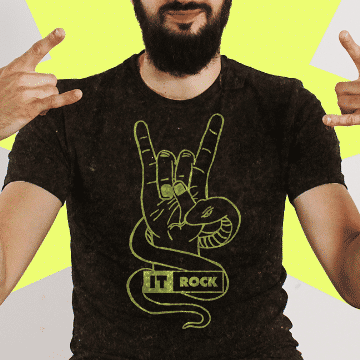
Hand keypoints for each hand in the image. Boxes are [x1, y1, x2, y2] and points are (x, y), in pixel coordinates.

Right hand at [0, 28, 81, 146]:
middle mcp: (21, 77)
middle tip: (26, 100)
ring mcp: (26, 92)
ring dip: (44, 101)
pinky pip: (54, 100)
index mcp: (13, 68)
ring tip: (27, 107)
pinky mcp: (30, 108)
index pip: (35, 51)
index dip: (50, 40)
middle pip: (51, 79)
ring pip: (52, 91)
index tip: (62, 31)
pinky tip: (78, 94)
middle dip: (44, 90)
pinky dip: (67, 98)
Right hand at [134, 115, 235, 250]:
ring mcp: (165, 179)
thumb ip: (208, 212)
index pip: (205, 157)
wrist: (167, 242)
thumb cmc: (188, 233)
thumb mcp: (203, 223)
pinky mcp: (150, 184)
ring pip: (166, 162)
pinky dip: (144, 144)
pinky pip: (147, 161)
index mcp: (198, 184)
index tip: (218, 117)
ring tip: (167, 193)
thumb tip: (214, 204)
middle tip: (179, 192)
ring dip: (167, 174)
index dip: (210, 137)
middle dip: (183, 170)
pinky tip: (141, 125)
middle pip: (185, 161)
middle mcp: (182, 177)